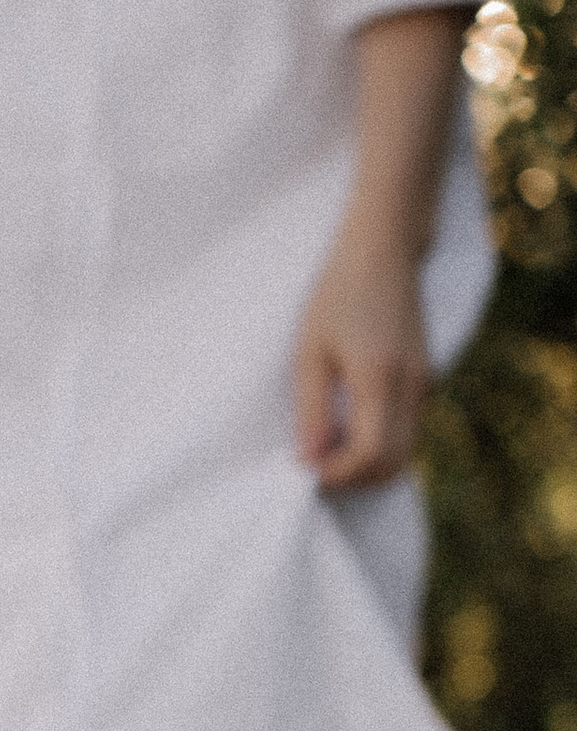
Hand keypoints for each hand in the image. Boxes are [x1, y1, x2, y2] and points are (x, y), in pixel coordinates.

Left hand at [293, 229, 429, 490]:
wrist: (385, 250)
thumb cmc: (339, 294)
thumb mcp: (310, 351)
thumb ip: (311, 410)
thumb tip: (309, 460)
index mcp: (381, 379)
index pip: (371, 455)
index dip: (338, 474)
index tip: (306, 469)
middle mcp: (412, 387)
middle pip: (393, 464)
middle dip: (354, 479)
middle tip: (315, 469)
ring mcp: (425, 384)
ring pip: (404, 452)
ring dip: (367, 466)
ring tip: (328, 452)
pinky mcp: (425, 379)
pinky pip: (407, 431)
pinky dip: (380, 446)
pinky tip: (347, 431)